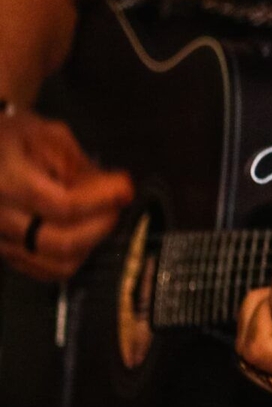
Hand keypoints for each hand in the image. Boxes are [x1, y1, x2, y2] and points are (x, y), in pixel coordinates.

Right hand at [0, 111, 132, 281]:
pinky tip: (82, 234)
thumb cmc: (15, 138)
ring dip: (91, 243)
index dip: (102, 200)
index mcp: (6, 181)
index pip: (63, 205)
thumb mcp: (49, 135)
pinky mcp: (4, 252)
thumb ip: (79, 165)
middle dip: (101, 225)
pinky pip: (45, 270)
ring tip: (101, 217)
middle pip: (61, 241)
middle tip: (116, 205)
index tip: (124, 188)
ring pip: (57, 262)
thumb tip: (114, 189)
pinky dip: (73, 258)